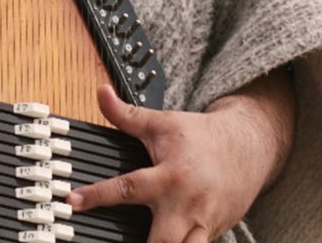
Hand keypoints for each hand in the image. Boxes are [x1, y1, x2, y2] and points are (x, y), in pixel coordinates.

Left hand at [67, 85, 273, 242]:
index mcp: (170, 176)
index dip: (96, 196)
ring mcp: (202, 224)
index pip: (127, 188)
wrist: (249, 147)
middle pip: (162, 240)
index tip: (72, 201)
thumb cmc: (202, 138)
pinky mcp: (213, 234)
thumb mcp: (162, 123)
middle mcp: (186, 205)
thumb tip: (100, 93)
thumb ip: (127, 115)